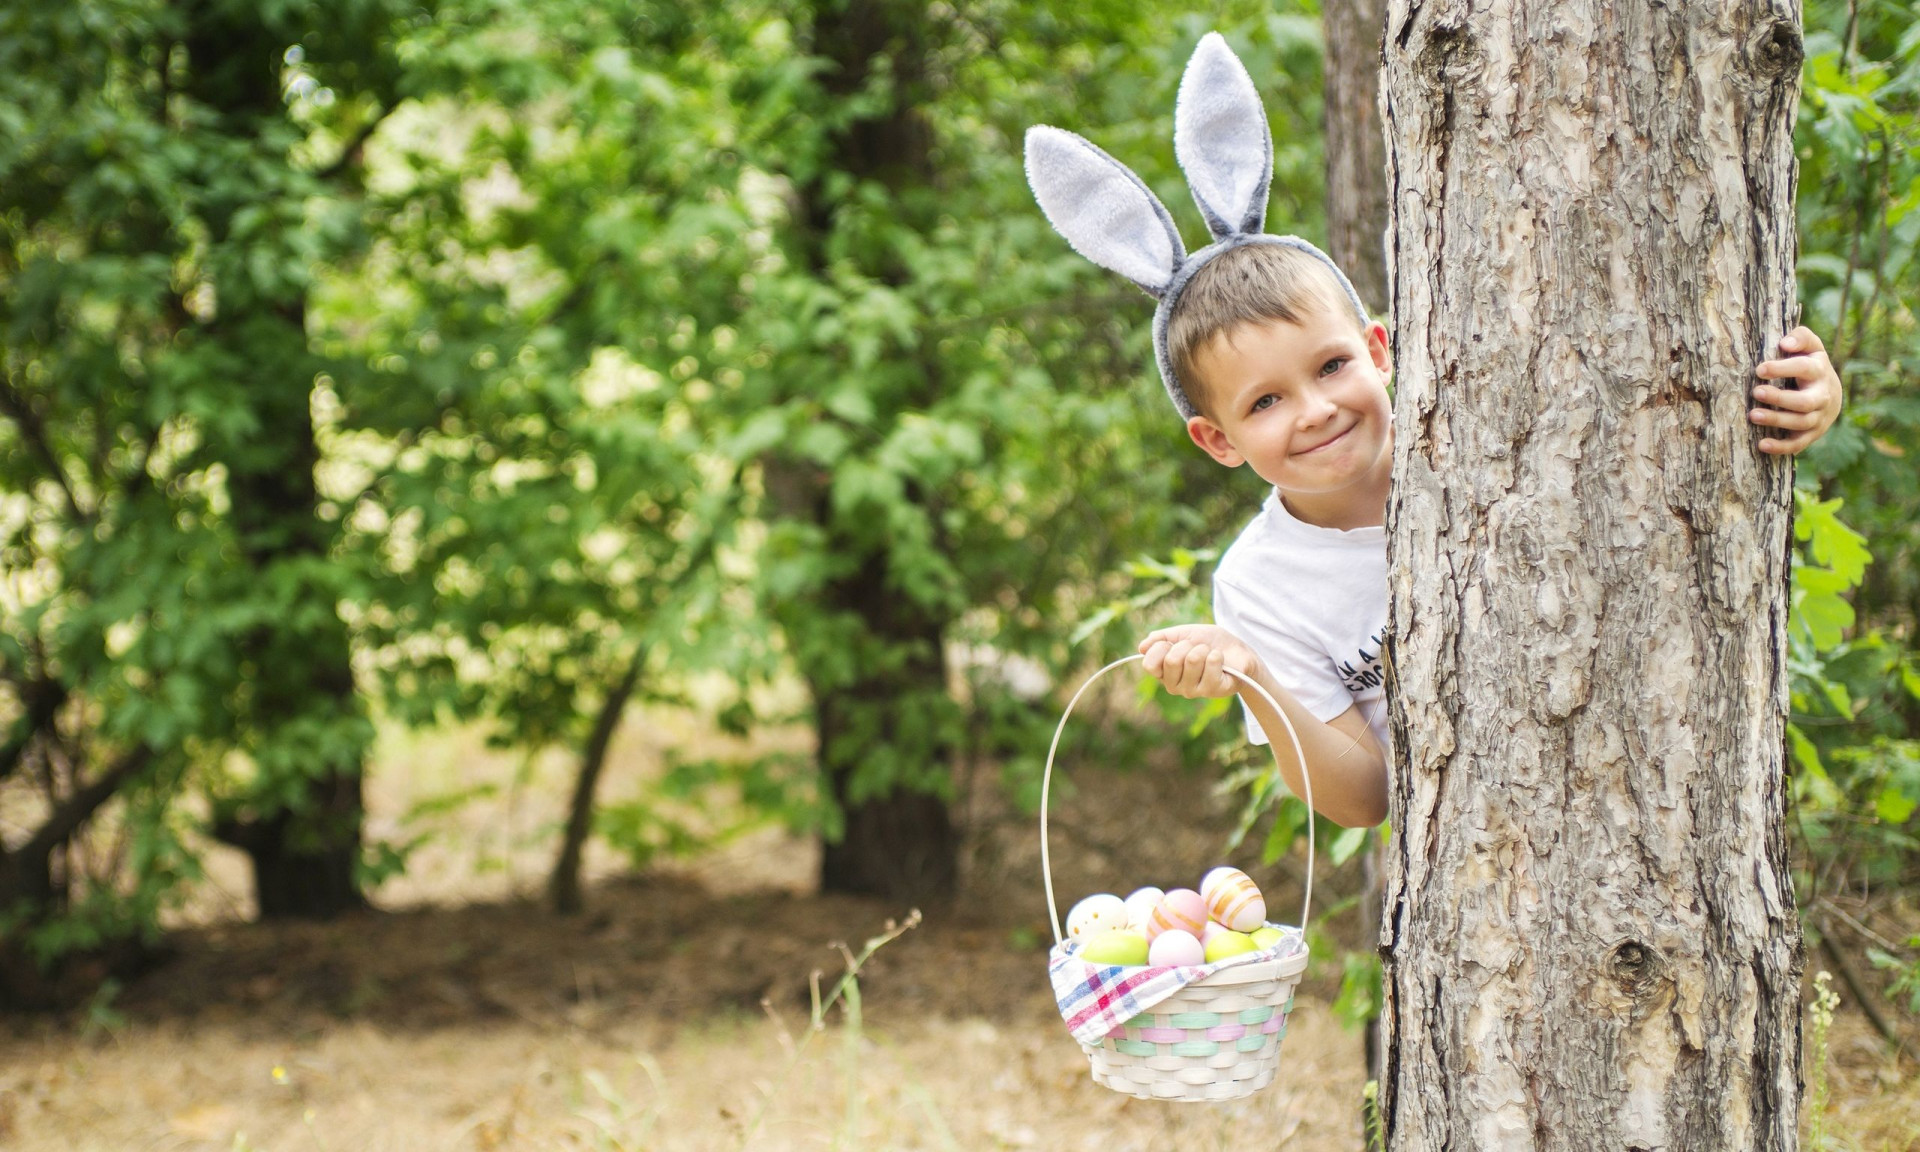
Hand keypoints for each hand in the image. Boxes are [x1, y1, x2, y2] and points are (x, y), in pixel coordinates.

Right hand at [1137, 625, 1262, 698]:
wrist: (1237, 650)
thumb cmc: (1209, 642)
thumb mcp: (1183, 634)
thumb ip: (1161, 639)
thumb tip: (1141, 648)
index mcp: (1164, 672)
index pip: (1149, 664)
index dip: (1162, 647)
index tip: (1173, 643)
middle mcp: (1175, 686)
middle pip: (1171, 660)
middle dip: (1188, 645)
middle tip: (1198, 648)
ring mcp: (1193, 691)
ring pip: (1192, 660)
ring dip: (1204, 650)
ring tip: (1210, 654)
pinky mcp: (1212, 691)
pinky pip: (1211, 665)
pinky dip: (1217, 656)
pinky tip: (1220, 661)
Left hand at [1752, 326, 1842, 454]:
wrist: (1831, 393)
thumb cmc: (1810, 365)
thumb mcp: (1811, 347)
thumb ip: (1801, 338)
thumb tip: (1785, 343)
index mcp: (1819, 371)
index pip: (1804, 369)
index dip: (1783, 369)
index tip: (1760, 369)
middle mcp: (1822, 396)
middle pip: (1804, 401)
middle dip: (1780, 398)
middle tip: (1756, 392)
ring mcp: (1819, 417)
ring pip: (1800, 423)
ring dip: (1777, 420)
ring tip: (1752, 415)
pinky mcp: (1812, 434)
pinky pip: (1798, 444)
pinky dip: (1781, 447)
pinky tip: (1762, 445)